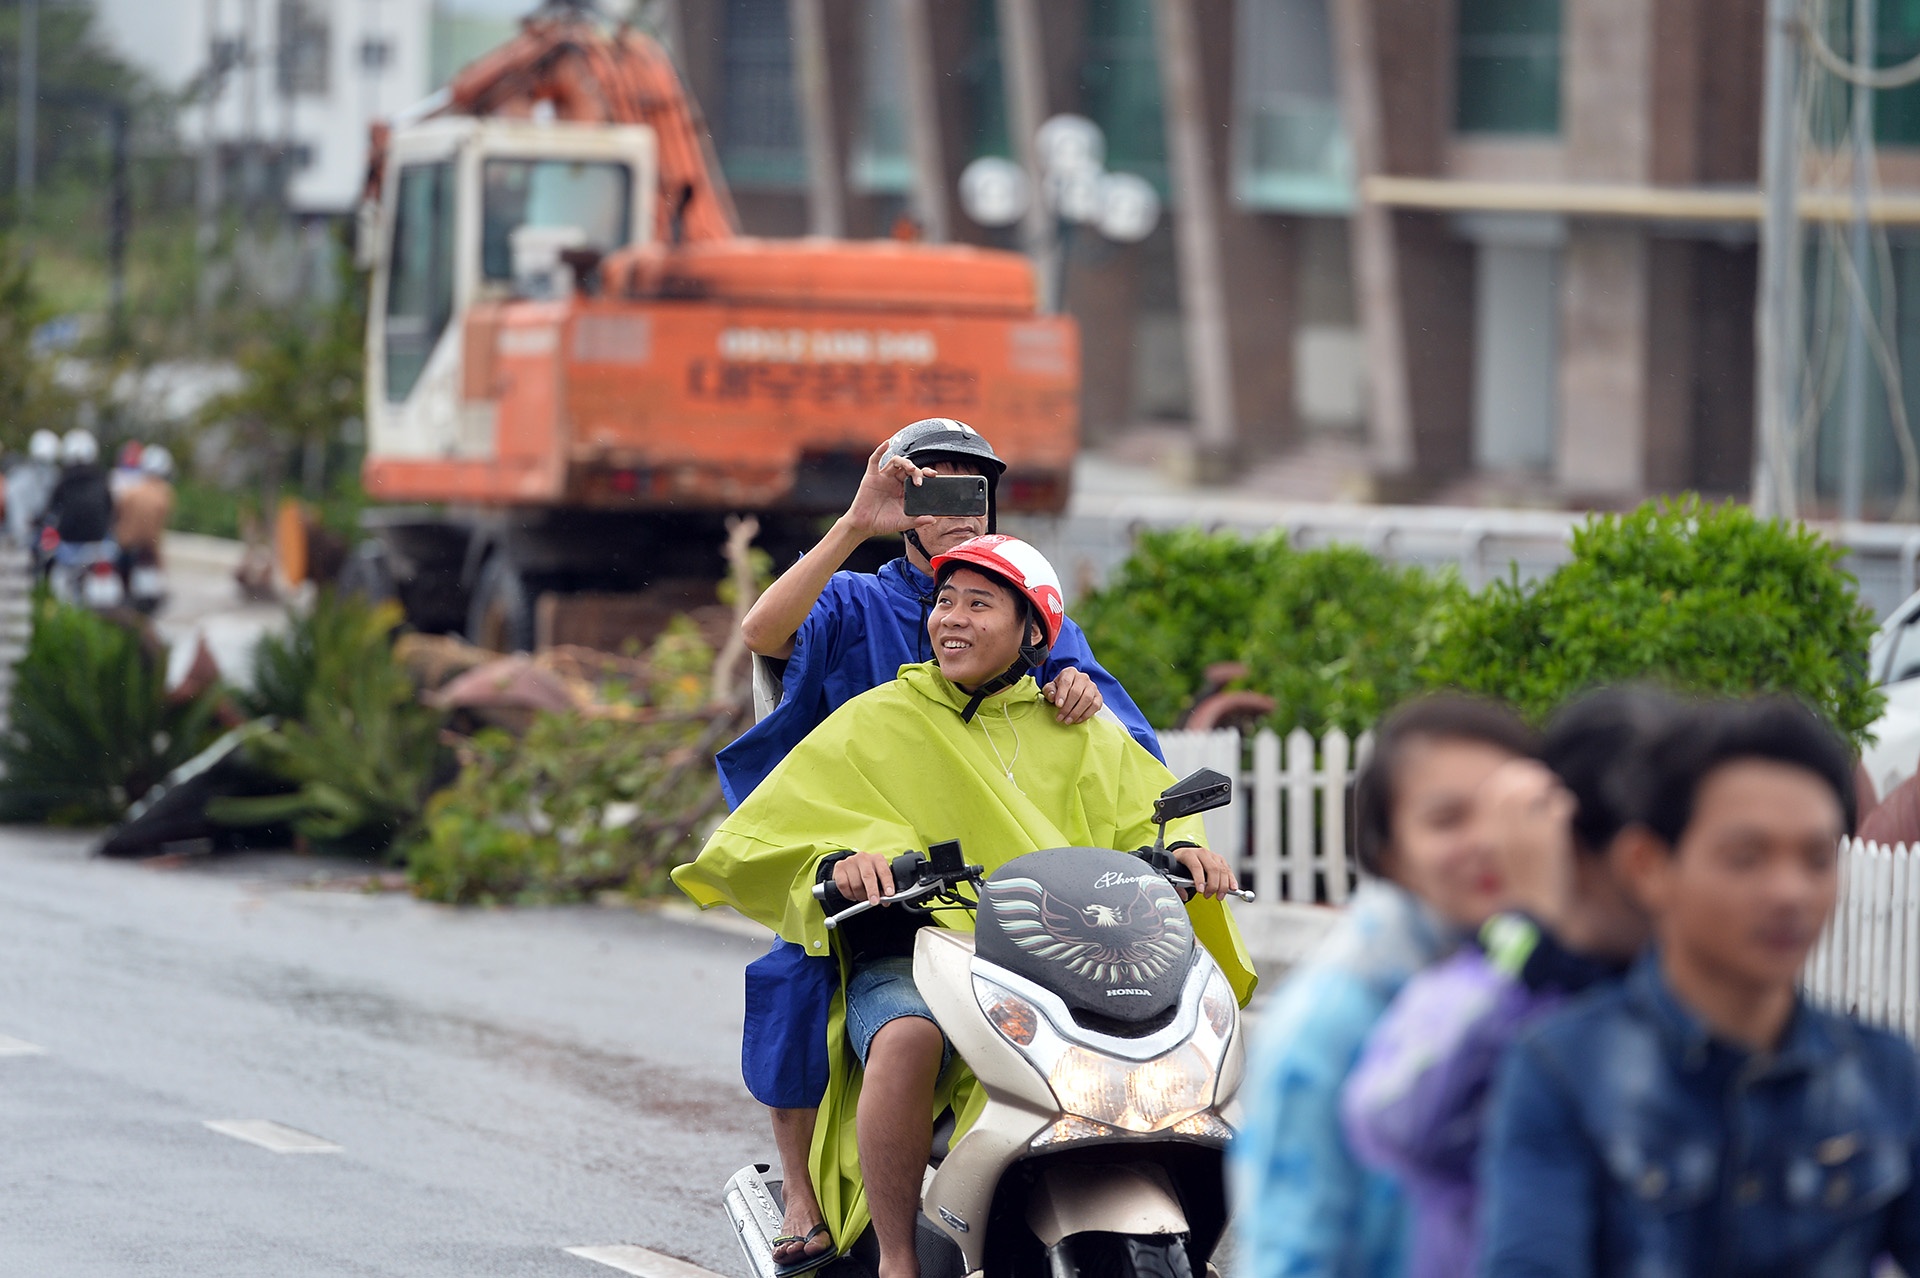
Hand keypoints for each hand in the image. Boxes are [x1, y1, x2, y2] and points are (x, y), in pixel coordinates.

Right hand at [832, 851, 897, 904]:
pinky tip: (853, 894)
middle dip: (872, 891)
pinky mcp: (839, 867)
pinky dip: (849, 894)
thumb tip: (885, 902)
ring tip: (862, 897)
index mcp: (877, 859)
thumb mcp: (878, 878)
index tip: (889, 894)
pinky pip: (843, 885)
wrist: (852, 867)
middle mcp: (864, 858)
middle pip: (868, 876)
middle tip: (874, 902)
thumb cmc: (868, 874)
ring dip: (860, 896)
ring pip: (856, 884)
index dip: (887, 883)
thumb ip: (882, 888)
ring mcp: (850, 861)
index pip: (884, 871)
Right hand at [841, 442, 933, 538]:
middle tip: (919, 481)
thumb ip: (918, 521)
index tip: (934, 475)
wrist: (864, 526)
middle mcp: (895, 481)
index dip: (925, 473)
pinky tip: (886, 444)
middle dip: (916, 471)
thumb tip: (933, 520)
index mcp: (904, 489)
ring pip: (895, 462)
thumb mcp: (903, 522)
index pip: (917, 476)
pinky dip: (880, 450)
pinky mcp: (871, 476)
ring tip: (910, 468)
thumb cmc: (883, 523)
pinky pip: (874, 460)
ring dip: (904, 462)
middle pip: (908, 467)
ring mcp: (883, 477)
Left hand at [1042, 668, 1103, 723]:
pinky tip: (1077, 720)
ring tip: (1067, 721)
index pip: (1066, 682)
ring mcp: (1092, 686)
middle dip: (1067, 707)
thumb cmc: (1060, 689)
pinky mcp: (1098, 696)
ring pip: (1087, 699)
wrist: (1071, 691)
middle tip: (1060, 718)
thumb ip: (1049, 691)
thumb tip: (1052, 696)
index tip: (1058, 705)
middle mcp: (1083, 677)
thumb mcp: (1051, 688)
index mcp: (1070, 672)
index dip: (1062, 694)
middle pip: (1076, 692)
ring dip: (1076, 712)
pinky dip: (1086, 714)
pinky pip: (1095, 705)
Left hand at [1171, 844, 1237, 899]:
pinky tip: (1232, 888)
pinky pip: (1228, 870)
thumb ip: (1177, 885)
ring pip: (1222, 870)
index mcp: (1189, 854)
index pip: (1196, 866)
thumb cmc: (1180, 863)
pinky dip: (1231, 880)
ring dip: (1223, 885)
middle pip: (1212, 868)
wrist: (1185, 853)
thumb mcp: (1173, 871)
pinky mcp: (1220, 859)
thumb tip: (1184, 896)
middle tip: (1208, 895)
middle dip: (1212, 885)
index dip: (1199, 879)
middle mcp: (1202, 853)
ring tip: (1219, 896)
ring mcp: (1213, 855)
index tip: (1200, 891)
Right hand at [1476, 759, 1576, 930]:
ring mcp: (1529, 839)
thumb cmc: (1528, 891)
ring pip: (1534, 793)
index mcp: (1494, 839)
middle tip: (1546, 782)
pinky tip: (1569, 809)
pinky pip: (1557, 807)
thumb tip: (1520, 805)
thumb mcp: (1509, 861)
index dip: (1507, 778)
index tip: (1522, 777)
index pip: (1491, 793)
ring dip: (1548, 787)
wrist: (1540, 920)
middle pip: (1512, 789)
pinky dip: (1565, 802)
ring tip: (1557, 795)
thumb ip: (1510, 835)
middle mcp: (1508, 836)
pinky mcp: (1553, 845)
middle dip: (1529, 777)